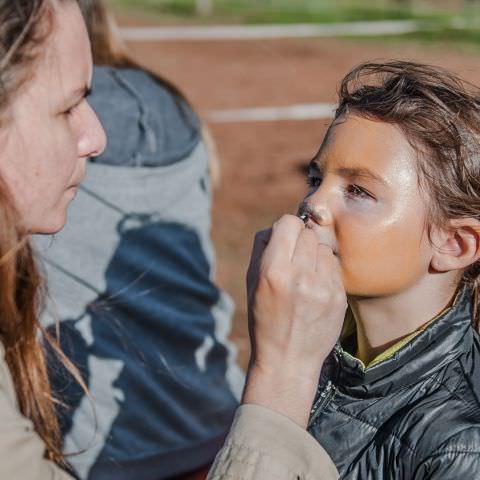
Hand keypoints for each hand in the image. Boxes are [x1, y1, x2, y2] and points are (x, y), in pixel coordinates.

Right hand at [242, 214, 346, 427]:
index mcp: (274, 272)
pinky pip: (334, 266)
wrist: (289, 359)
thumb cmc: (264, 319)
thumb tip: (277, 226)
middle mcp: (300, 276)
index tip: (284, 238)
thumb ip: (262, 249)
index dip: (285, 227)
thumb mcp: (251, 283)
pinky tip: (315, 287)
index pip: (288, 223)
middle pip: (308, 233)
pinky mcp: (339, 296)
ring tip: (305, 275)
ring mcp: (323, 287)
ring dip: (314, 254)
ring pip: (323, 247)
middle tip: (293, 259)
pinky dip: (325, 270)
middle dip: (299, 240)